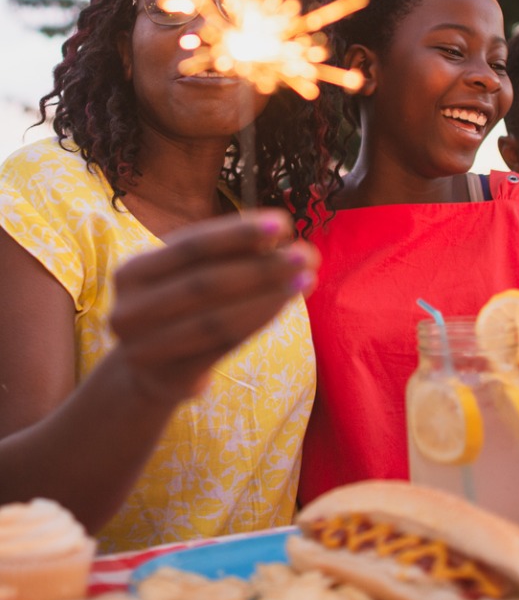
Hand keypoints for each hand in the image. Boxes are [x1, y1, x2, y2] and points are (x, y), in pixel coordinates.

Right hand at [109, 209, 318, 403]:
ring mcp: (145, 348)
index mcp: (132, 271)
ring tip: (307, 278)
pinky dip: (259, 320)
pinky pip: (223, 345)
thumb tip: (277, 234)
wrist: (151, 373)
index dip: (237, 232)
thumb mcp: (192, 276)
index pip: (190, 245)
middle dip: (262, 266)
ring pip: (217, 318)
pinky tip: (287, 302)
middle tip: (307, 254)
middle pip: (206, 282)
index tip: (283, 222)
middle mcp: (130, 309)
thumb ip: (226, 256)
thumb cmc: (182, 310)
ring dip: (268, 295)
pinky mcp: (170, 376)